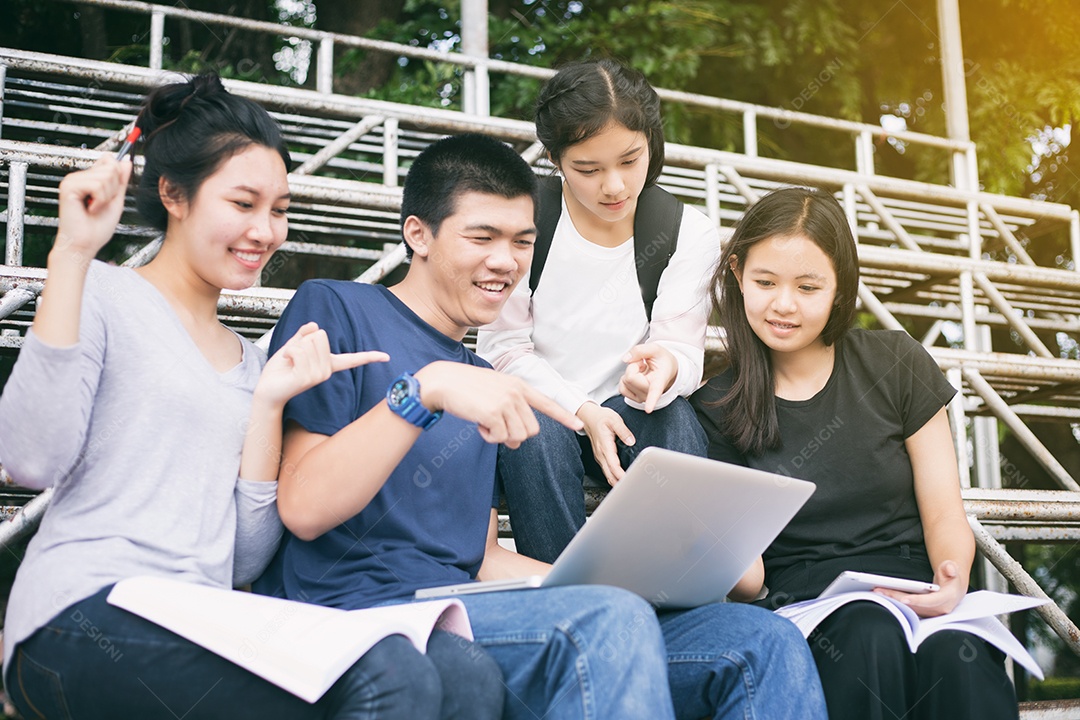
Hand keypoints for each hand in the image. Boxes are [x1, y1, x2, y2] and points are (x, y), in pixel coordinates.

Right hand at [54, 155, 133, 262]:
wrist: (85, 245)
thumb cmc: (96, 228)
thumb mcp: (116, 200)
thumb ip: (121, 181)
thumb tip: (126, 162)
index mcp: (88, 179)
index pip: (109, 160)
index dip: (117, 177)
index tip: (111, 195)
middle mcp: (78, 177)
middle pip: (111, 166)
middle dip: (114, 189)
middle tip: (102, 204)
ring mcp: (72, 180)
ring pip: (106, 176)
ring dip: (107, 196)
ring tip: (96, 207)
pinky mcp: (68, 186)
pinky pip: (97, 185)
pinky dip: (100, 200)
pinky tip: (90, 209)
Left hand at [255, 322, 388, 407]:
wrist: (268, 389)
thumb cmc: (281, 370)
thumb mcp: (293, 346)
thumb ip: (303, 335)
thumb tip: (315, 325)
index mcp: (328, 364)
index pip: (353, 359)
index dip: (370, 357)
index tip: (387, 357)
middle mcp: (327, 371)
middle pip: (321, 336)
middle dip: (303, 341)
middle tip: (295, 357)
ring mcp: (319, 376)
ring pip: (310, 343)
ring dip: (294, 348)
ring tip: (291, 363)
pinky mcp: (308, 379)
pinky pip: (300, 351)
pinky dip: (289, 353)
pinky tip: (288, 365)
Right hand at [414, 362, 582, 448]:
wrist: (443, 382)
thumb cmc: (465, 388)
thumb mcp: (493, 396)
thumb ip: (509, 415)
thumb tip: (517, 442)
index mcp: (518, 385)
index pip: (546, 402)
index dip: (563, 416)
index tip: (578, 424)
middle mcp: (516, 392)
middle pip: (531, 429)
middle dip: (515, 435)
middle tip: (496, 430)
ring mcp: (506, 402)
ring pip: (518, 436)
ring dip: (501, 437)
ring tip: (486, 423)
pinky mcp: (494, 413)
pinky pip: (500, 438)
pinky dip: (489, 437)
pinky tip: (478, 424)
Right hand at [576, 402, 634, 485]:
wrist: (588, 416)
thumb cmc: (601, 417)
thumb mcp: (614, 420)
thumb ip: (623, 431)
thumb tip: (631, 441)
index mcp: (605, 447)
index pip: (614, 466)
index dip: (621, 476)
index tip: (630, 481)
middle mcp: (601, 454)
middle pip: (610, 475)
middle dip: (620, 484)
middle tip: (632, 488)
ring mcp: (600, 456)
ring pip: (608, 475)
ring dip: (617, 482)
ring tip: (628, 486)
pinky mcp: (601, 457)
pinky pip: (607, 471)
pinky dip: (614, 477)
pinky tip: (621, 479)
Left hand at [619, 343, 677, 412]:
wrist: (667, 370)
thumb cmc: (662, 361)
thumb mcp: (655, 349)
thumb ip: (640, 350)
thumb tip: (625, 359)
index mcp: (659, 381)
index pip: (655, 391)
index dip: (651, 401)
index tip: (649, 410)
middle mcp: (651, 392)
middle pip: (630, 377)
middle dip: (633, 366)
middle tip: (644, 365)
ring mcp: (642, 397)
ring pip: (625, 381)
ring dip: (630, 372)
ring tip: (643, 371)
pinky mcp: (634, 398)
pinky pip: (621, 387)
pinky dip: (626, 378)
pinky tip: (637, 376)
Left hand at [874, 560, 966, 617]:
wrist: (953, 588)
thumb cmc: (950, 577)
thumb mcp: (951, 569)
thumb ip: (950, 567)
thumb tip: (950, 569)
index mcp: (947, 599)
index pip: (931, 601)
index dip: (918, 600)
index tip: (904, 599)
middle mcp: (939, 608)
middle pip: (915, 605)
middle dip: (897, 598)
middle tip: (880, 591)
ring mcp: (931, 612)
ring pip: (910, 608)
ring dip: (893, 601)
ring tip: (878, 591)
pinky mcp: (924, 613)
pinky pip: (909, 609)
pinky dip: (896, 603)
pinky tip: (884, 596)